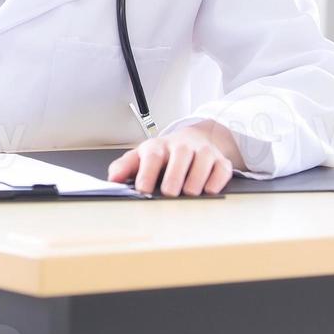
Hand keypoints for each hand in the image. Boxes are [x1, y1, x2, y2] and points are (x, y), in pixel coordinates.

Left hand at [106, 120, 240, 196]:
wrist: (194, 139)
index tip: (143, 189)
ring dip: (196, 180)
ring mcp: (202, 151)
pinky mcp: (220, 160)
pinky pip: (221, 169)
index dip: (147, 173)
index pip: (152, 156)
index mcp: (158, 146)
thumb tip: (112, 180)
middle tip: (169, 193)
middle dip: (174, 176)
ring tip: (189, 194)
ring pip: (202, 162)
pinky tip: (209, 191)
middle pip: (179, 157)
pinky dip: (216, 181)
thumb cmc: (164, 153)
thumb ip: (124, 167)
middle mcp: (181, 146)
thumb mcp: (141, 157)